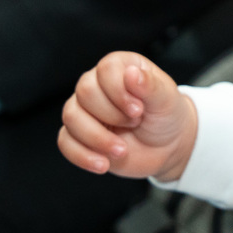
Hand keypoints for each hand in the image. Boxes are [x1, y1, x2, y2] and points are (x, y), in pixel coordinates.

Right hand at [58, 51, 196, 180]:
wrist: (167, 146)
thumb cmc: (166, 115)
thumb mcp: (166, 99)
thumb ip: (150, 85)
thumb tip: (131, 73)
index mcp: (120, 68)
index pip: (105, 70)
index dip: (120, 92)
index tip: (139, 110)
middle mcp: (97, 84)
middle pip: (85, 92)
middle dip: (112, 115)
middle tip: (135, 123)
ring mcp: (85, 110)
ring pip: (71, 117)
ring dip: (97, 138)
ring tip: (122, 150)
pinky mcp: (78, 134)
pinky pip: (65, 142)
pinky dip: (83, 156)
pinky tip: (103, 164)